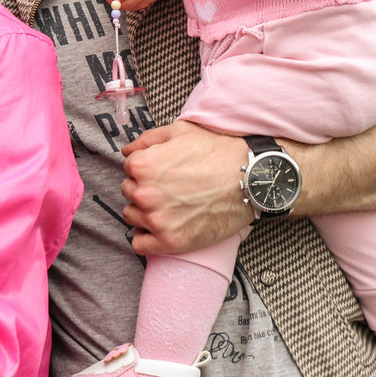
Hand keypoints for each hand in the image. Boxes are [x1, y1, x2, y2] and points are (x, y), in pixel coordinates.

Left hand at [121, 122, 250, 255]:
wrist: (249, 180)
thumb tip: (127, 152)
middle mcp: (144, 194)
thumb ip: (147, 140)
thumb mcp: (180, 132)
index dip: (146, 167)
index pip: (128, 168)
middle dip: (144, 188)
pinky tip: (163, 226)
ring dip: (144, 211)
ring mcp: (156, 220)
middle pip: (129, 192)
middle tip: (169, 187)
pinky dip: (147, 237)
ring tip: (168, 205)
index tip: (163, 171)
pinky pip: (140, 244)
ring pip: (132, 216)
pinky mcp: (170, 242)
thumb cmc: (217, 153)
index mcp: (143, 165)